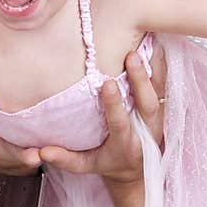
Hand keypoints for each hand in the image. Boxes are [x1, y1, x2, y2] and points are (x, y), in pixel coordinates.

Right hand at [38, 44, 166, 185]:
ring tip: (146, 40)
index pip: (120, 123)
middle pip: (148, 103)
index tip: (106, 84)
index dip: (114, 105)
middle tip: (131, 55)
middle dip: (141, 79)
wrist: (138, 168)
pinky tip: (154, 39)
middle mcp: (147, 129)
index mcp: (126, 144)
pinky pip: (164, 80)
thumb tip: (43, 152)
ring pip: (160, 89)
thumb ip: (66, 160)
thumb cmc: (109, 163)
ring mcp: (157, 116)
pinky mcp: (162, 105)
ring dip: (154, 65)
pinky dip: (160, 60)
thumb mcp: (87, 166)